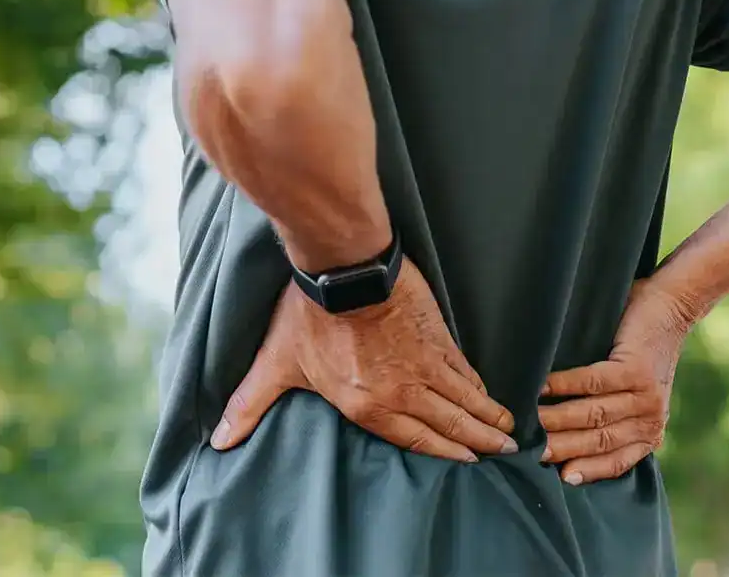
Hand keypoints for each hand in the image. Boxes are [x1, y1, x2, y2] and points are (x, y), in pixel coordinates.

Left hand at [211, 257, 517, 462]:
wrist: (346, 267)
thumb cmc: (309, 314)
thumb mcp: (277, 363)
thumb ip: (252, 403)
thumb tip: (221, 438)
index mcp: (368, 405)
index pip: (416, 439)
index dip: (444, 452)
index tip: (468, 461)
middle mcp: (402, 391)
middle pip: (449, 423)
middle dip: (478, 440)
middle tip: (503, 450)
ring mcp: (423, 361)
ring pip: (463, 397)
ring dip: (486, 414)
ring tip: (506, 427)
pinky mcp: (436, 333)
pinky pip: (463, 366)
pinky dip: (477, 381)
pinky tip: (487, 387)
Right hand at [539, 277, 688, 484]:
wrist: (673, 305)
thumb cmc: (645, 346)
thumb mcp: (638, 391)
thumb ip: (615, 413)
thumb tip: (567, 432)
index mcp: (650, 430)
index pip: (615, 461)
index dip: (587, 471)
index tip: (560, 478)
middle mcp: (650, 419)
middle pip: (599, 441)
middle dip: (564, 450)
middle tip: (532, 454)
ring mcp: (644, 395)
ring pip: (593, 415)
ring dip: (558, 421)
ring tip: (530, 422)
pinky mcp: (635, 369)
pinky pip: (592, 382)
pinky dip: (563, 385)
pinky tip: (542, 387)